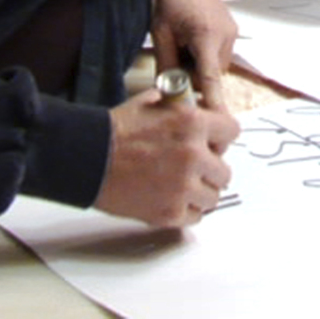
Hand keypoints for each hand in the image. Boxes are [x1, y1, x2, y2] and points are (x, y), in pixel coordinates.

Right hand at [92, 88, 238, 227]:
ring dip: (200, 192)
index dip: (221, 138)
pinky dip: (185, 210)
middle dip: (210, 169)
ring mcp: (183, 187)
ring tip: (181, 186)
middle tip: (193, 169)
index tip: (213, 143)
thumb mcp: (153, 102)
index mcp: (192, 123)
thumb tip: (200, 108)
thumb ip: (182, 106)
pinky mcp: (170, 212)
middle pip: (225, 171)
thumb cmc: (115, 130)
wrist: (87, 157)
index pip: (232, 132)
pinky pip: (195, 216)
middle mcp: (193, 155)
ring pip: (213, 197)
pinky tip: (170, 199)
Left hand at [144, 0, 238, 110]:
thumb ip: (166, 66)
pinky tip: (191, 37)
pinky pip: (220, 54)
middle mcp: (225, 36)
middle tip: (175, 55)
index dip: (214, 104)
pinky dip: (206, 55)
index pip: (211, 80)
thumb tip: (167, 94)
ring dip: (200, 65)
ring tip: (182, 42)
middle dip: (194, 76)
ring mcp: (231, 32)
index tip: (219, 123)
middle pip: (212, 76)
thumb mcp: (161, 34)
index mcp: (206, 37)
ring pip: (216, 66)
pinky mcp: (232, 29)